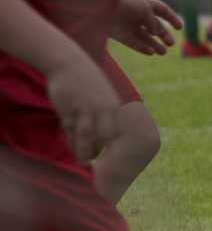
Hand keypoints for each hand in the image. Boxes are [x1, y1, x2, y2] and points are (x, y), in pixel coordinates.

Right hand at [44, 45, 120, 163]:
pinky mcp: (68, 108)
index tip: (124, 161)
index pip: (123, 130)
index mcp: (115, 106)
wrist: (69, 62)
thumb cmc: (89, 83)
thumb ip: (110, 116)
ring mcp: (85, 108)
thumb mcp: (105, 97)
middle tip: (104, 167)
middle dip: (108, 153)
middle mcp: (103, 108)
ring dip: (85, 151)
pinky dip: (71, 141)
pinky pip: (70, 129)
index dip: (124, 147)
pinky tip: (73, 146)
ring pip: (87, 135)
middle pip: (108, 136)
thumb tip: (112, 137)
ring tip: (85, 162)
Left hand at [110, 0, 182, 57]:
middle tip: (171, 43)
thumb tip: (156, 33)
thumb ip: (152, 21)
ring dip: (154, 44)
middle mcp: (136, 14)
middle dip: (163, 35)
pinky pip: (133, 43)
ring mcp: (128, 25)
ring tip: (163, 52)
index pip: (161, 10)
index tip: (180, 27)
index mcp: (143, 3)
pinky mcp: (119, 35)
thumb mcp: (144, 9)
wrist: (100, 6)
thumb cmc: (125, 3)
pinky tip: (151, 52)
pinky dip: (142, 47)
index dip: (171, 18)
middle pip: (154, 26)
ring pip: (144, 37)